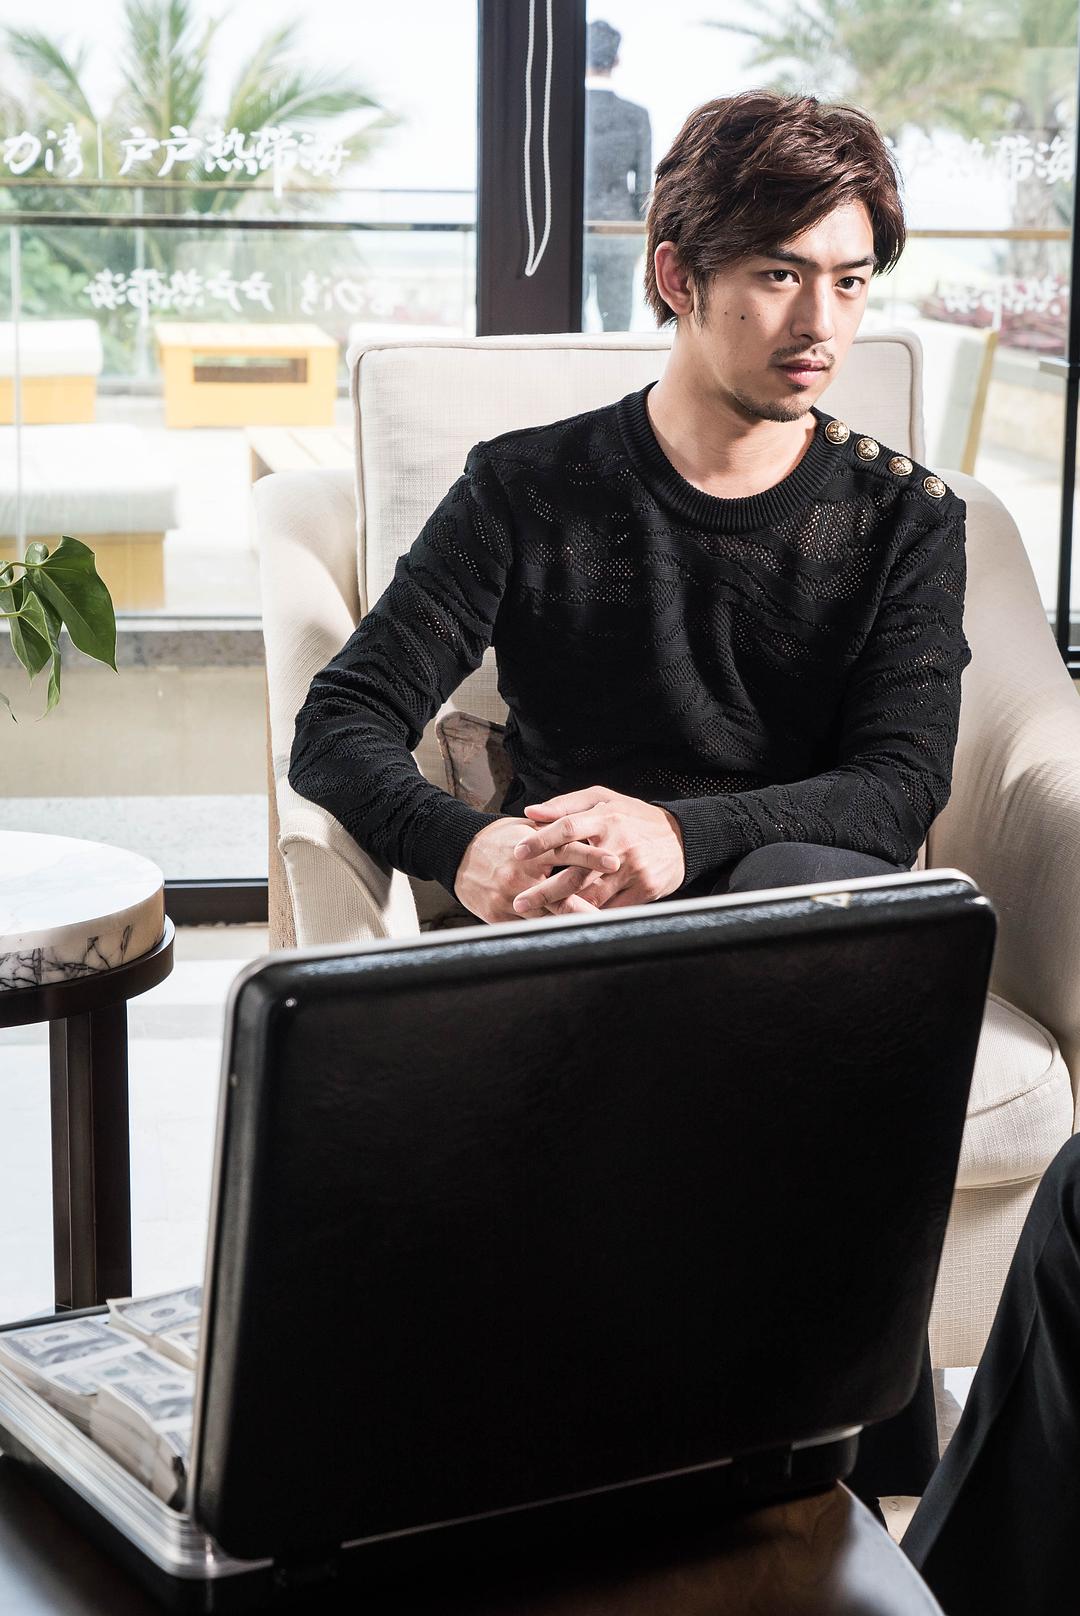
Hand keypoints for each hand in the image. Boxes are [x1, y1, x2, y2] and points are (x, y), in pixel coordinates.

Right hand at [454, 815, 621, 923]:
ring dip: (573, 921)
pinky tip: (566, 934)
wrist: (456, 853)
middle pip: (562, 891)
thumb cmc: (495, 839)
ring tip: (598, 926)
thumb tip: (586, 826)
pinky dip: (548, 930)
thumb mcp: (523, 828)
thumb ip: (553, 831)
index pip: (567, 851)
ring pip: (548, 916)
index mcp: (531, 851)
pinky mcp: (498, 916)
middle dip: (591, 900)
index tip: (614, 861)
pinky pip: (528, 928)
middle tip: (617, 905)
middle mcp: (520, 875)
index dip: (592, 857)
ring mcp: (508, 898)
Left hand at [510, 787, 685, 914]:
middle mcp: (619, 845)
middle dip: (545, 891)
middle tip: (519, 902)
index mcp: (607, 818)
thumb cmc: (634, 816)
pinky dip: (589, 917)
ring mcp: (633, 870)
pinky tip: (569, 923)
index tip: (517, 853)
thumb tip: (531, 813)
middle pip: (576, 872)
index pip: (568, 828)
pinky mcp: (644, 890)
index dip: (541, 841)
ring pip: (591, 896)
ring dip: (563, 910)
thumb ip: (565, 805)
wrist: (680, 837)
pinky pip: (611, 909)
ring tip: (538, 918)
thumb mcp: (603, 799)